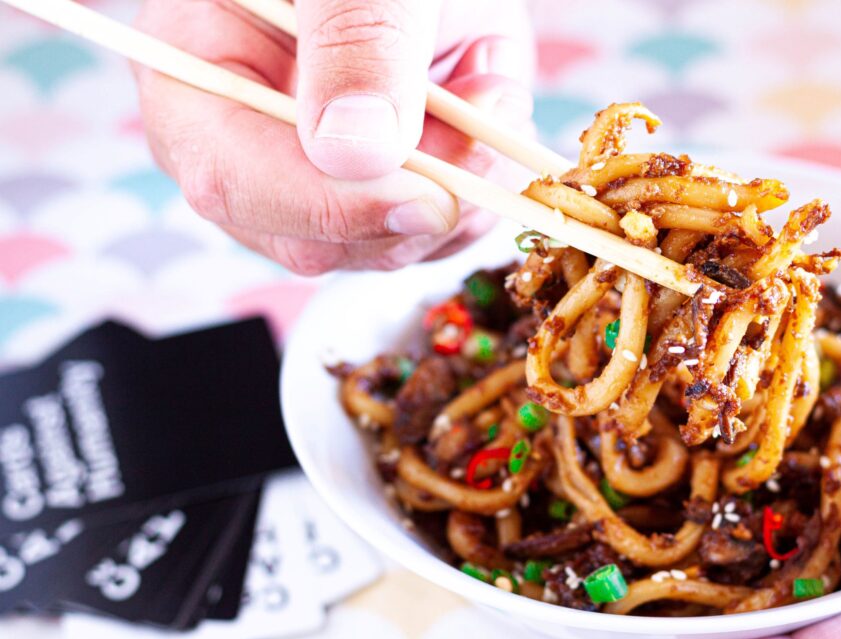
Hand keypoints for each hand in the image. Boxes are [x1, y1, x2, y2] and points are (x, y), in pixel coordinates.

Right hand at [134, 0, 534, 272]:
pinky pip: (426, 223)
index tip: (431, 200)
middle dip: (416, 202)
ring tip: (492, 82)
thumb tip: (356, 154)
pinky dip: (479, 178)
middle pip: (311, 235)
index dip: (332, 208)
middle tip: (489, 125)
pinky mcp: (377, 177)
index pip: (230, 178)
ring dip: (464, 186)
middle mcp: (244, 135)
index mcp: (193, 68)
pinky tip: (489, 94)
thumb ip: (358, 39)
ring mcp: (311, 165)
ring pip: (381, 243)